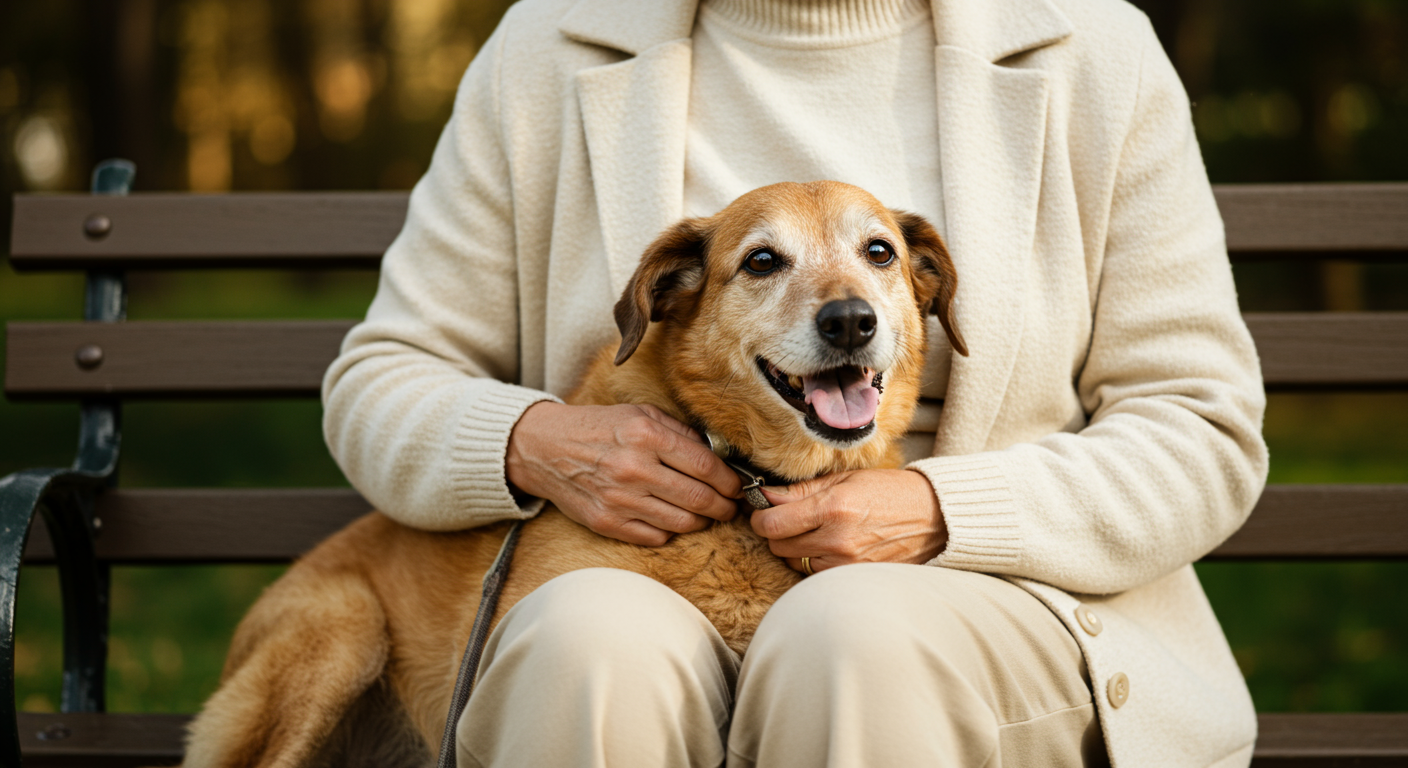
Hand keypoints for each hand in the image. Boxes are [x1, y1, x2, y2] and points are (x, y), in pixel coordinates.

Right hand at [506, 401, 741, 545]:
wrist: (545, 448)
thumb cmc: (599, 428)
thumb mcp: (640, 415)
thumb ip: (681, 432)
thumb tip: (721, 454)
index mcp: (646, 436)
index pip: (707, 467)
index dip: (731, 482)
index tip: (737, 487)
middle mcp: (634, 469)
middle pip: (700, 499)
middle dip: (724, 507)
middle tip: (730, 507)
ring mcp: (620, 500)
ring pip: (682, 523)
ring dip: (702, 522)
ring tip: (705, 514)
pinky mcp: (607, 523)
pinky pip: (656, 538)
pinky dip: (671, 532)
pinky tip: (672, 520)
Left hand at [752, 469, 946, 573]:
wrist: (934, 518)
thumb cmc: (889, 491)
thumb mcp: (845, 478)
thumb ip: (801, 489)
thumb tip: (763, 495)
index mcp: (833, 508)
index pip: (771, 524)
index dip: (761, 516)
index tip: (765, 509)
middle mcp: (837, 541)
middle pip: (777, 546)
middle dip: (776, 531)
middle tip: (790, 518)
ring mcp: (845, 565)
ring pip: (793, 562)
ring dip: (795, 548)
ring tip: (816, 530)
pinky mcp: (852, 579)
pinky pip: (813, 574)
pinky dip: (813, 561)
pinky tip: (828, 546)